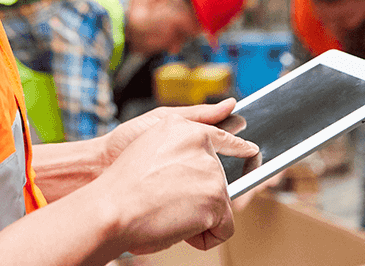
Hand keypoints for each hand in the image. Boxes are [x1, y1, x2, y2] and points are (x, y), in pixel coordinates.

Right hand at [93, 111, 258, 255]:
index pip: (220, 135)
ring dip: (199, 217)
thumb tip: (209, 137)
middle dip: (199, 198)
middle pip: (219, 179)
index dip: (237, 146)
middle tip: (168, 204)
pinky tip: (180, 228)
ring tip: (168, 213)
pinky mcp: (216, 197)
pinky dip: (205, 237)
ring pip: (220, 203)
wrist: (112, 207)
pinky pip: (223, 227)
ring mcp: (211, 170)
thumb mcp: (149, 144)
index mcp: (181, 127)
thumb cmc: (123, 183)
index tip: (251, 151)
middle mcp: (200, 143)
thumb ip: (179, 140)